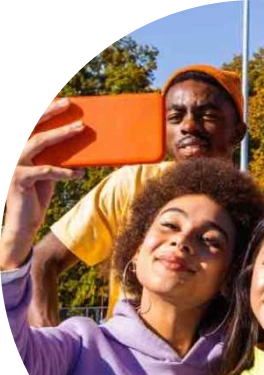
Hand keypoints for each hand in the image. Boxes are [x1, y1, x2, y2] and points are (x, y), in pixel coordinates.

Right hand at [1, 99, 84, 269]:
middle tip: (69, 104)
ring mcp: (16, 165)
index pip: (32, 124)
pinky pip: (45, 171)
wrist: (25, 222)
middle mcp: (15, 152)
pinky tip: (79, 173)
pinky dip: (64, 172)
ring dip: (61, 135)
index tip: (58, 96)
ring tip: (80, 129)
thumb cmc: (38, 194)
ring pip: (38, 144)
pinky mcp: (20, 180)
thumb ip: (56, 157)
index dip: (42, 109)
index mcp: (21, 148)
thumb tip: (77, 142)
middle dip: (51, 113)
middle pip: (33, 127)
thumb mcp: (49, 172)